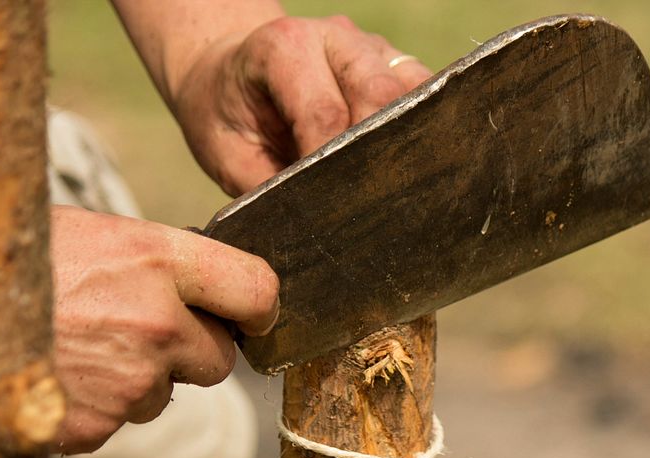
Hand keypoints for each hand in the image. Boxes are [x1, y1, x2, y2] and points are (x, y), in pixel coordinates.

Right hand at [49, 205, 278, 453]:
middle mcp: (154, 322)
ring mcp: (126, 382)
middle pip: (218, 359)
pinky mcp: (95, 427)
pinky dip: (98, 407)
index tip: (250, 314)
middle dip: (190, 351)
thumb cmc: (11, 256)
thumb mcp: (93, 234)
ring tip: (79, 345)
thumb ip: (158, 262)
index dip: (258, 307)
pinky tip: (58, 373)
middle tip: (140, 328)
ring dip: (138, 380)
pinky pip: (119, 422)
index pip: (259, 291)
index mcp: (156, 258)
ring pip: (164, 395)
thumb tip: (205, 288)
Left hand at [170, 15, 432, 194]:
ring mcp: (372, 48)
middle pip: (380, 94)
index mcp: (283, 48)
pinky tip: (410, 171)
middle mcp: (334, 38)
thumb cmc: (226, 118)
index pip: (324, 111)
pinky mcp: (397, 65)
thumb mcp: (228, 155)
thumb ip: (270, 185)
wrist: (230, 77)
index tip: (334, 211)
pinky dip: (421, 133)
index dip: (333, 163)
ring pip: (413, 92)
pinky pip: (423, 96)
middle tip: (372, 208)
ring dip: (407, 143)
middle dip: (379, 154)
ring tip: (395, 192)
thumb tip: (315, 228)